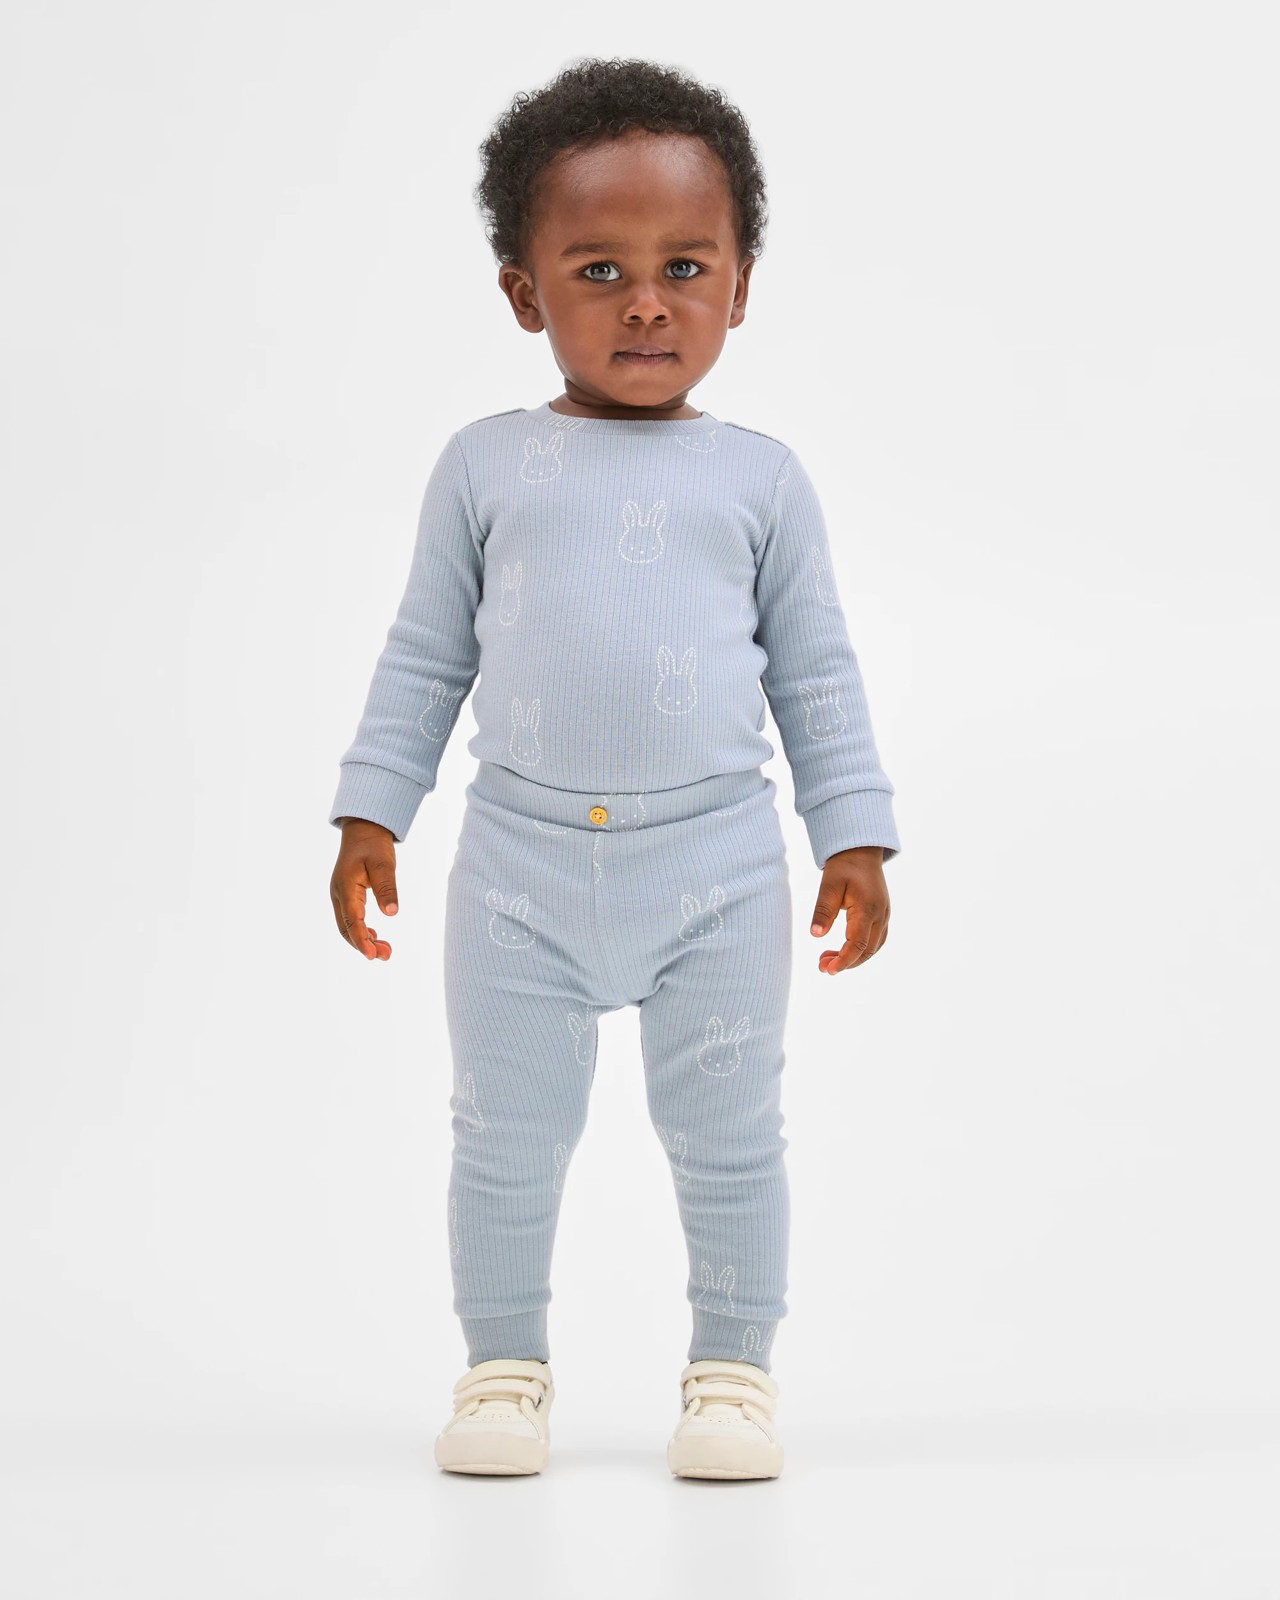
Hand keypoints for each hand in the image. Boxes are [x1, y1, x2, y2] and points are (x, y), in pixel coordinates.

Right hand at [330, 818, 399, 959]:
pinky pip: (350, 919)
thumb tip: (392, 913)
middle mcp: (338, 894)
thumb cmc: (373, 845)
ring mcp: (340, 896)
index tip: (373, 955)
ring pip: (347, 926)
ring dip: (363, 940)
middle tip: (386, 955)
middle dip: (364, 945)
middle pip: (346, 928)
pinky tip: (375, 936)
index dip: (362, 940)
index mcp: (345, 887)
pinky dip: (361, 931)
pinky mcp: (346, 896)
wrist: (363, 830)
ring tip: (385, 950)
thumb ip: (387, 888)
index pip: (352, 920)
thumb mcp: (384, 864)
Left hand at [809, 846, 889, 974]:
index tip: (827, 970)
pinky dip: (860, 949)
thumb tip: (815, 935)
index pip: (857, 943)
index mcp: (867, 908)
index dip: (843, 960)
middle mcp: (880, 915)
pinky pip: (875, 940)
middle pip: (867, 950)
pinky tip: (842, 950)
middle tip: (821, 966)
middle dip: (845, 963)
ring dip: (853, 958)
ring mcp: (884, 915)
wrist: (861, 852)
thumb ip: (823, 910)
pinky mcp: (882, 915)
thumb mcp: (828, 885)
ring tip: (827, 959)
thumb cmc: (844, 867)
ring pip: (873, 948)